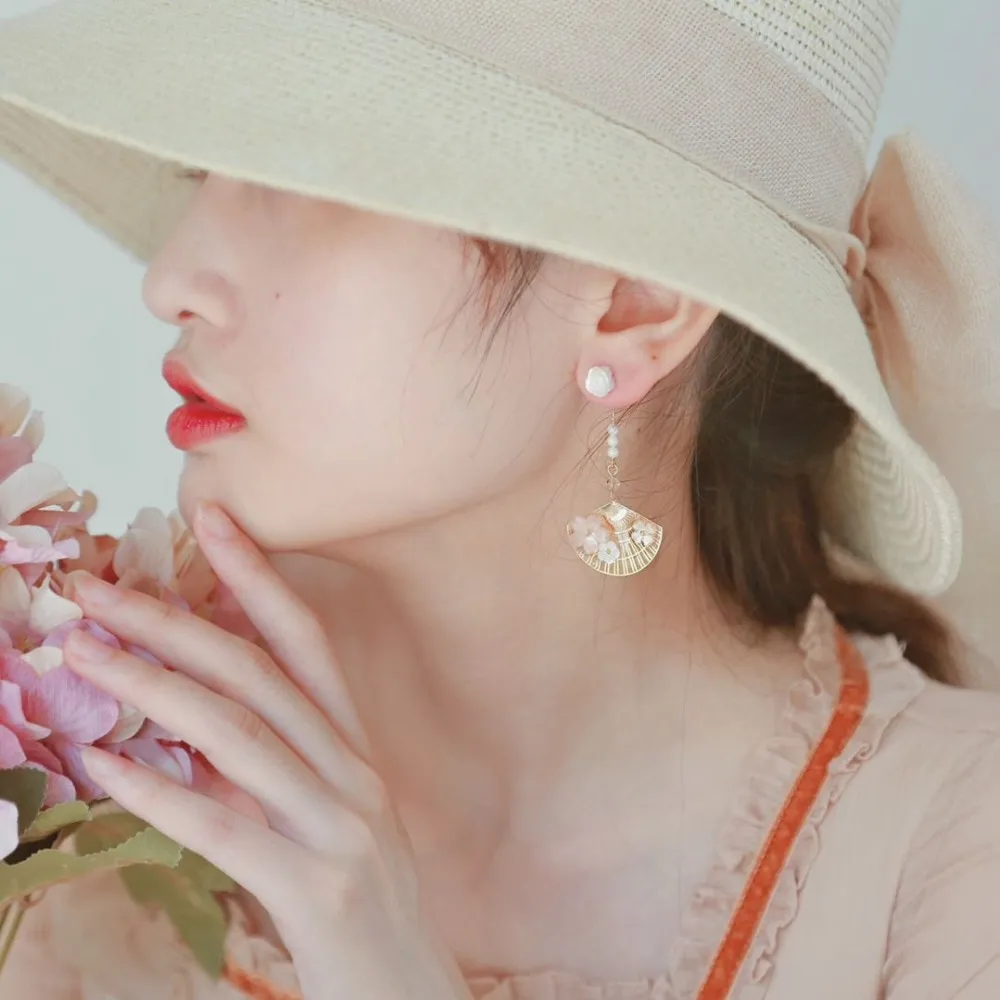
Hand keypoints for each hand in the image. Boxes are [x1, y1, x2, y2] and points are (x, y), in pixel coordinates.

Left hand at [62, 502, 470, 999]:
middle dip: (174, 622)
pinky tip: (105, 768)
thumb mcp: (321, 819)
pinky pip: (227, 829)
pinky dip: (162, 793)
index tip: (210, 519)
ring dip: (153, 687)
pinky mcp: (315, 887)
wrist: (410, 993)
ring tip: (83, 655)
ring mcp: (341, 826)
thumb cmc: (359, 902)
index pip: (307, 642)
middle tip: (96, 589)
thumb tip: (184, 724)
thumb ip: (266, 770)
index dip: (260, 576)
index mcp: (356, 749)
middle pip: (259, 675)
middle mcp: (353, 772)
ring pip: (240, 735)